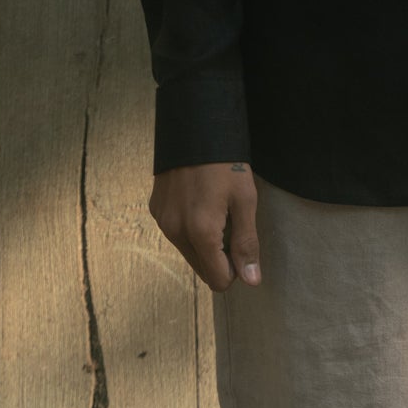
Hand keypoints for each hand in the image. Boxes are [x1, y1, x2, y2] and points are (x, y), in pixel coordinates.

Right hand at [149, 162, 260, 292]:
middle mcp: (175, 231)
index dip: (235, 270)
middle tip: (231, 223)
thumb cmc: (225, 162)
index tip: (242, 244)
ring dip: (204, 242)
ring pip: (188, 252)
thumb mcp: (245, 199)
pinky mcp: (155, 209)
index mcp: (200, 233)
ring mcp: (162, 220)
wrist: (194, 126)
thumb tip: (251, 281)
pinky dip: (189, 227)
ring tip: (215, 209)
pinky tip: (199, 200)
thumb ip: (247, 243)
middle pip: (202, 268)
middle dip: (219, 257)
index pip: (217, 279)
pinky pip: (175, 233)